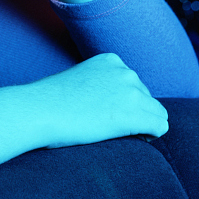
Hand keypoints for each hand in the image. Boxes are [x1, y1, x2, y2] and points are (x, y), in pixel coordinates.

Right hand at [25, 52, 168, 146]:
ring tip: (120, 134)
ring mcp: (131, 91)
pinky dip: (150, 136)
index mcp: (111, 60)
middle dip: (136, 114)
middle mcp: (125, 71)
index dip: (125, 103)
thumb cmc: (51, 101)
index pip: (135, 84)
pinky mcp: (133, 114)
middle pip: (148, 99)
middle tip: (111, 127)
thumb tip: (113, 103)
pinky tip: (132, 138)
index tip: (107, 113)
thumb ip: (100, 85)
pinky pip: (160, 127)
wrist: (39, 110)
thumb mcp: (80, 81)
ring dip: (144, 125)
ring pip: (158, 114)